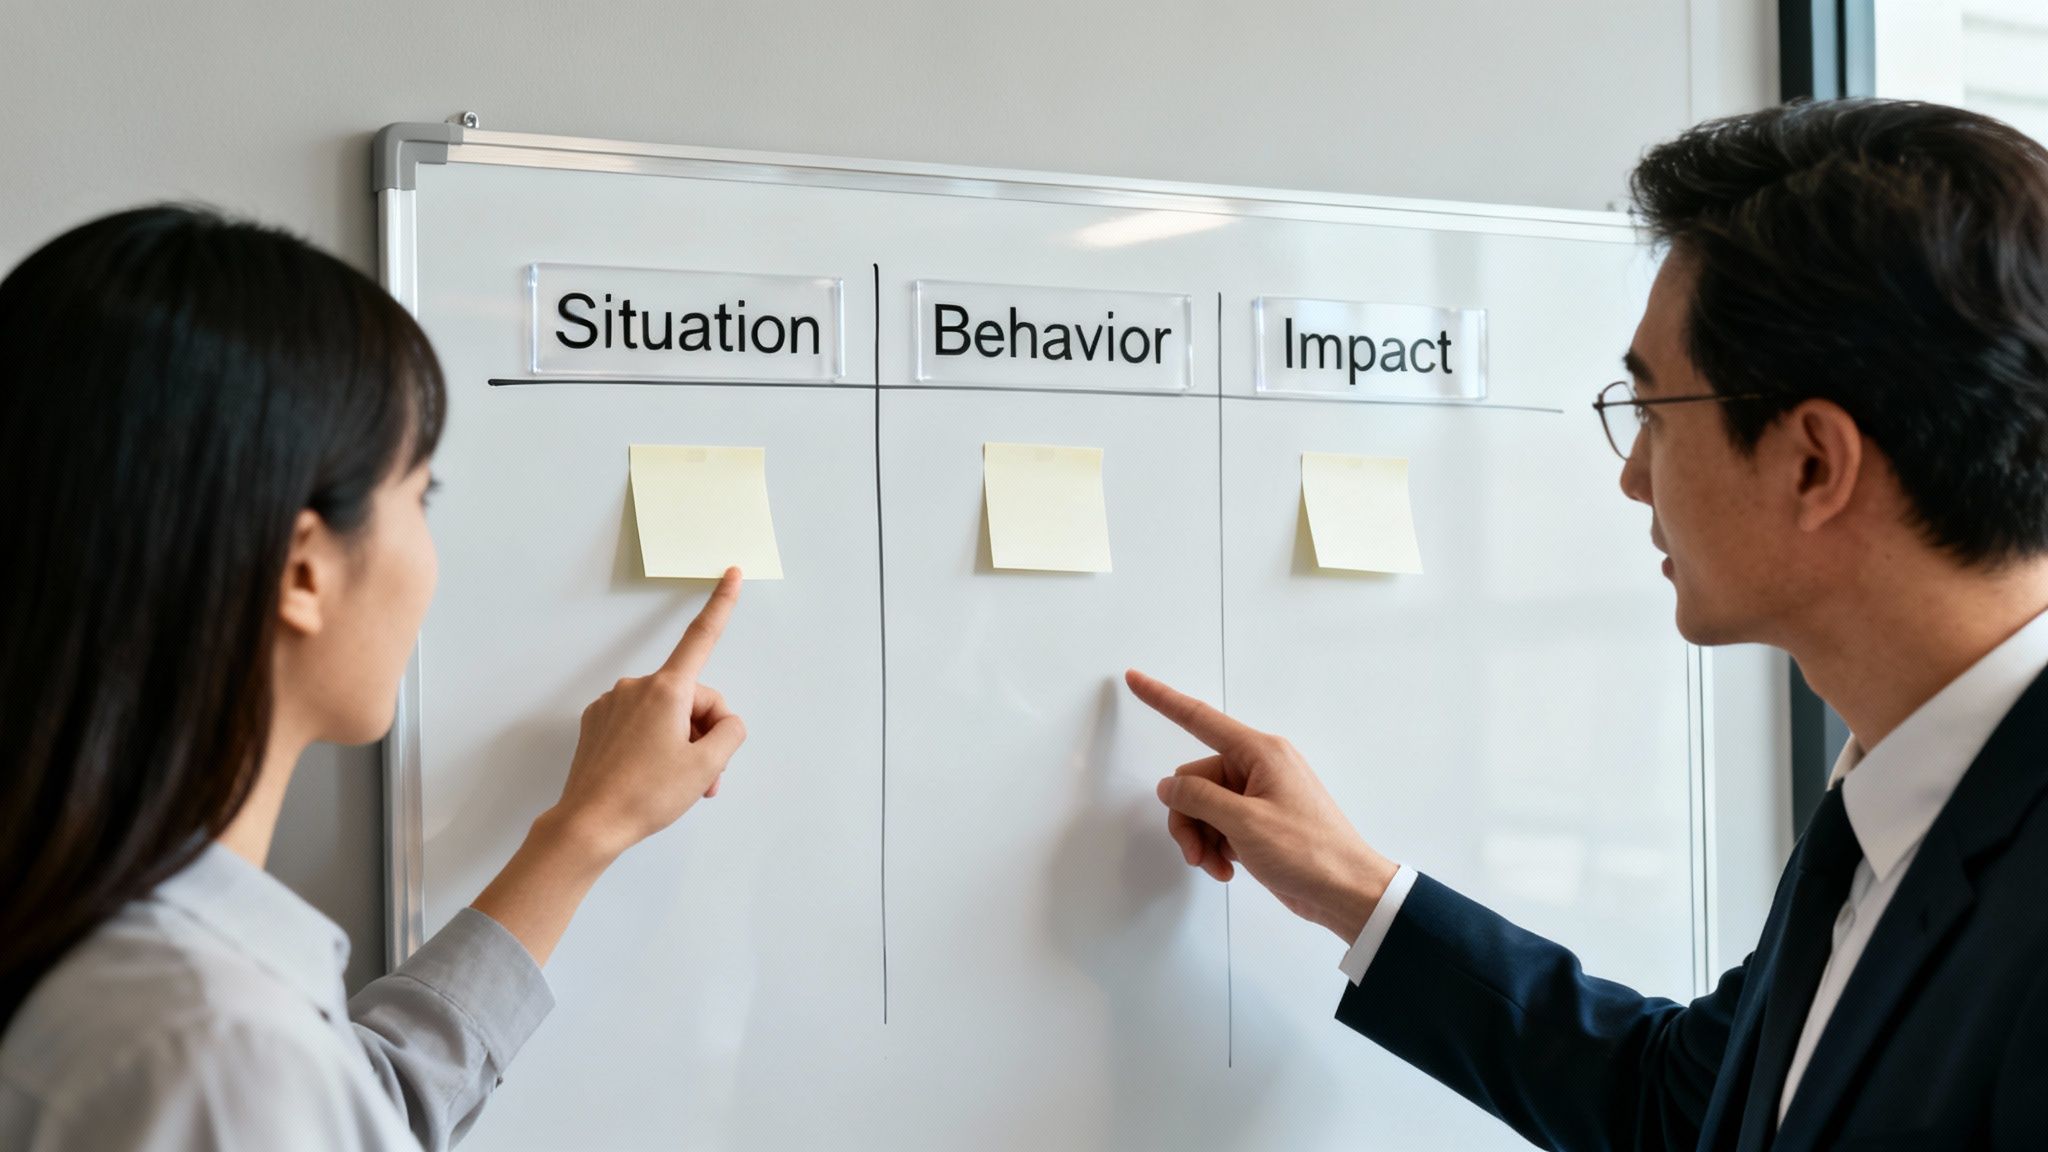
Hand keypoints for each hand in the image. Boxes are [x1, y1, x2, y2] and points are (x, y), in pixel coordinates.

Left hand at [550, 568, 747, 861]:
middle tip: (707, 778)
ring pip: (666, 714)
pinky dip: (653, 744)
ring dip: (681, 743)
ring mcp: (612, 704)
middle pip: (692, 697)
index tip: (731, 573)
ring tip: (679, 784)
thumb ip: (730, 733)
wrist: (589, 825)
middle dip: (705, 732)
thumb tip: (723, 723)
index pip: (702, 637)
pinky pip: (639, 723)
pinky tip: (650, 775)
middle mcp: (637, 688)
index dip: (722, 604)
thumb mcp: (706, 766)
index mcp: (667, 690)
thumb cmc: (646, 796)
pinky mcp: (596, 723)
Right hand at [1125, 668, 1398, 942]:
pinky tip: (1227, 868)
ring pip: (1203, 806)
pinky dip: (1215, 846)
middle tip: (1196, 852)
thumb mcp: (1244, 823)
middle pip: (1194, 779)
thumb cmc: (1308, 851)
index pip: (1199, 718)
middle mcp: (1258, 767)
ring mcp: (1258, 795)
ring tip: (1215, 865)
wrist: (1345, 891)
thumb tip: (1169, 787)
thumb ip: (1199, 799)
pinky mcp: (1259, 821)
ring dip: (1201, 838)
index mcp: (1260, 753)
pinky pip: (1218, 823)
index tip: (1134, 678)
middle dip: (1187, 818)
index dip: (1162, 699)